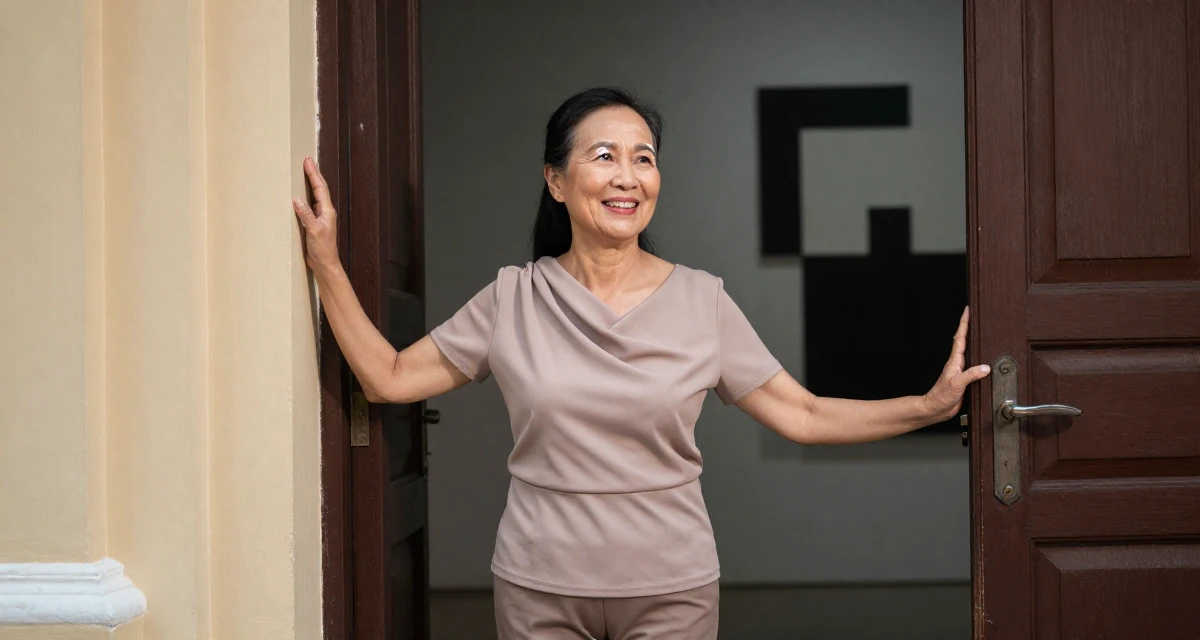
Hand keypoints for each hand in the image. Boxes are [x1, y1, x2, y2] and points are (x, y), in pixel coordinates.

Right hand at [292, 157, 340, 275]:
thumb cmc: (323, 249)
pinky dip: (307, 196)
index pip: (320, 188)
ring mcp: (321, 217)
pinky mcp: (315, 223)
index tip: (308, 161)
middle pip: (320, 188)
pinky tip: (302, 195)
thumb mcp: (314, 231)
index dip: (314, 174)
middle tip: (308, 160)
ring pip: (316, 195)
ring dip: (312, 183)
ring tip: (307, 172)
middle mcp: (325, 212)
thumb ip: (306, 215)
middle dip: (314, 174)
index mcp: (327, 211)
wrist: (325, 264)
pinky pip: (311, 205)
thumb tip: (297, 199)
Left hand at [922, 307, 990, 422]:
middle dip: (969, 327)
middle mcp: (958, 363)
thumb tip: (985, 367)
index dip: (964, 323)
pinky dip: (980, 358)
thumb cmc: (941, 396)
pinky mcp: (965, 379)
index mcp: (955, 361)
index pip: (960, 337)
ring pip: (970, 352)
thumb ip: (970, 375)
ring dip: (974, 341)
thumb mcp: (956, 384)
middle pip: (965, 340)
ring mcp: (961, 370)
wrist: (936, 409)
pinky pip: (974, 364)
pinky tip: (984, 358)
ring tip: (980, 330)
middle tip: (975, 314)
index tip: (967, 310)